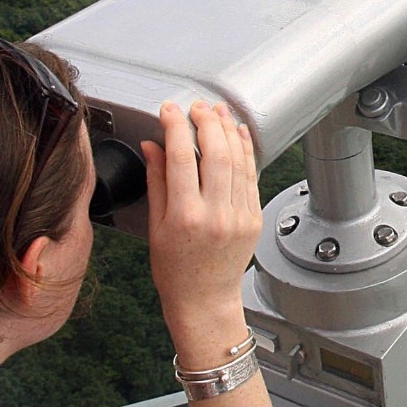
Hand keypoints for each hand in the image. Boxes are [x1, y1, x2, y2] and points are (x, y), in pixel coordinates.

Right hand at [142, 100, 263, 354]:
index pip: (180, 158)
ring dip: (228, 130)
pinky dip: (246, 150)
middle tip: (197, 107)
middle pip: (215, 153)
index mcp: (185, 217)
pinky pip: (251, 176)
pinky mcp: (254, 217)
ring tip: (218, 111)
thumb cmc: (175, 270)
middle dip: (206, 122)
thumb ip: (157, 181)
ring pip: (238, 160)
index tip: (169, 110)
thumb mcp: (156, 227)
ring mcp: (239, 215)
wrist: (204, 300)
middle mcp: (216, 214)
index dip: (175, 127)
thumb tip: (152, 145)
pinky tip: (238, 134)